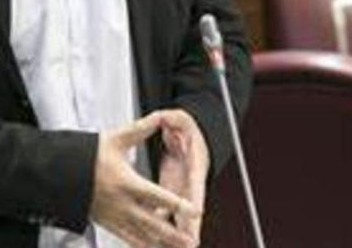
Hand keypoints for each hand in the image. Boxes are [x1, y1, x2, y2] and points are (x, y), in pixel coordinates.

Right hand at [90, 112, 199, 247]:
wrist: (61, 172)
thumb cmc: (87, 155)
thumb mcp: (115, 139)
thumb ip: (140, 129)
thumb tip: (159, 118)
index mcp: (125, 182)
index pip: (158, 196)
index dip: (178, 205)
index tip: (195, 210)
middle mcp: (121, 203)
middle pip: (153, 223)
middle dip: (174, 234)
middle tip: (192, 241)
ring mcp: (114, 216)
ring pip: (142, 235)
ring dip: (163, 243)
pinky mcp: (108, 223)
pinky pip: (129, 238)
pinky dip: (144, 245)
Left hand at [157, 110, 209, 243]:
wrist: (190, 136)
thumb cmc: (187, 130)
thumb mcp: (179, 118)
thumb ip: (173, 117)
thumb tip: (166, 115)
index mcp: (195, 164)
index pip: (196, 183)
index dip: (195, 198)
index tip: (195, 212)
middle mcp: (191, 182)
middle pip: (192, 209)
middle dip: (190, 228)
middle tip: (190, 244)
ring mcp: (183, 191)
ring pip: (181, 218)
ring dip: (177, 236)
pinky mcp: (173, 195)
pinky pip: (168, 215)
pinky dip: (164, 231)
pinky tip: (155, 243)